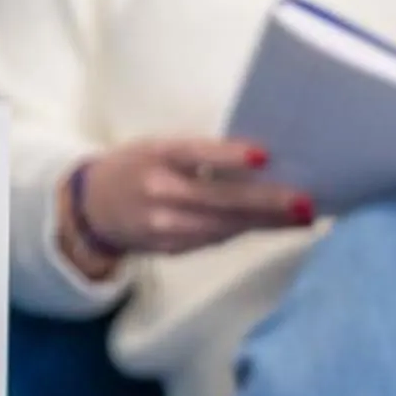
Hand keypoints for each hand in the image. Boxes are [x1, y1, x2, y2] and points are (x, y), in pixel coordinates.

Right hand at [62, 137, 309, 277]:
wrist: (90, 207)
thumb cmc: (137, 166)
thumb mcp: (158, 147)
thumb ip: (198, 155)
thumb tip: (260, 162)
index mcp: (156, 155)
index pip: (194, 154)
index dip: (228, 156)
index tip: (264, 156)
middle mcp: (159, 192)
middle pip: (218, 200)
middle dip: (266, 203)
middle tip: (305, 203)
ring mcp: (164, 226)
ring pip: (223, 226)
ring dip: (266, 223)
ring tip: (302, 218)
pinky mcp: (171, 248)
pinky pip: (215, 239)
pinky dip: (246, 231)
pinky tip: (275, 226)